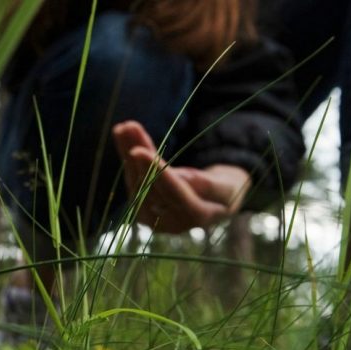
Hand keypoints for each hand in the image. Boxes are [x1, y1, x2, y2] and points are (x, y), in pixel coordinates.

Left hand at [112, 120, 250, 233]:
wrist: (215, 202)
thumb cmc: (227, 190)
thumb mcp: (229, 186)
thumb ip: (209, 185)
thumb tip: (183, 178)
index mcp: (196, 216)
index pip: (172, 192)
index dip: (156, 171)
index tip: (137, 151)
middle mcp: (170, 221)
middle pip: (151, 184)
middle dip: (138, 155)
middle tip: (128, 127)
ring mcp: (154, 216)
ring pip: (137, 179)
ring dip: (128, 151)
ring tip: (123, 128)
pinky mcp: (143, 206)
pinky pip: (133, 176)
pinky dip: (127, 155)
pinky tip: (121, 135)